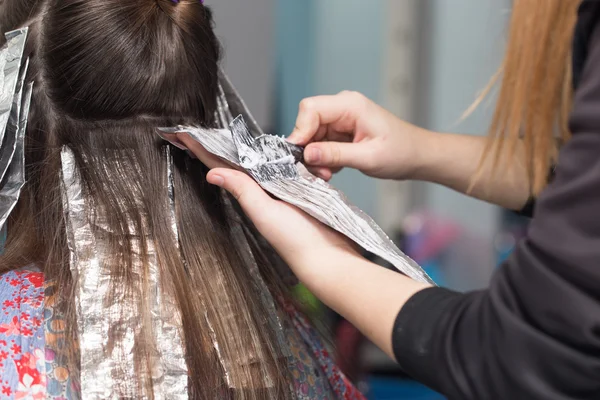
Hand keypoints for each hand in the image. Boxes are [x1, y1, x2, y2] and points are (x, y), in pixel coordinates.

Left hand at [178, 133, 361, 277]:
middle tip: (200, 128)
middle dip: (225, 145)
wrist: (328, 256)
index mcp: (253, 195)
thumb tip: (211, 173)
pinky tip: (284, 148)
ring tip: (230, 133)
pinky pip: (294, 167)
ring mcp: (286, 191)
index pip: (224, 168)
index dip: (205, 152)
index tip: (182, 136)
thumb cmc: (295, 240)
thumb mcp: (264, 213)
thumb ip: (243, 191)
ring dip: (255, 149)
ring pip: (269, 162)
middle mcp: (266, 192)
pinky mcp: (306, 190)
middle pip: (243, 162)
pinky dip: (290, 157)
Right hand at [288, 91, 432, 180]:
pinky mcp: (339, 132)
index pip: (310, 109)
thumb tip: (306, 154)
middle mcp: (342, 108)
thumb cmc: (401, 152)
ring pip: (311, 136)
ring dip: (315, 157)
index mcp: (350, 105)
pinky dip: (322, 159)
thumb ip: (335, 154)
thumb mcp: (368, 158)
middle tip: (318, 171)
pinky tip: (333, 169)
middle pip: (307, 123)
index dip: (300, 131)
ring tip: (328, 173)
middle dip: (308, 149)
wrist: (416, 156)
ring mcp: (340, 120)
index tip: (299, 155)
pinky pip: (319, 143)